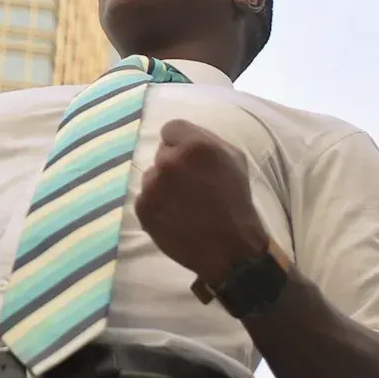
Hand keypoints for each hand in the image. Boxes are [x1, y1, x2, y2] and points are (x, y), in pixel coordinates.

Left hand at [133, 119, 269, 285]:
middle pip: (161, 153)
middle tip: (191, 185)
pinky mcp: (143, 208)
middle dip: (174, 164)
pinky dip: (157, 206)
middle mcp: (170, 162)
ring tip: (184, 204)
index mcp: (195, 146)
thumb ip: (206, 140)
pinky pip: (145, 198)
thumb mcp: (233, 159)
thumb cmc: (236, 201)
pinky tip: (175, 217)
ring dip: (163, 186)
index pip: (170, 129)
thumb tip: (181, 135)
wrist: (230, 248)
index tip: (190, 159)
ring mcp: (153, 186)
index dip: (180, 143)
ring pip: (152, 176)